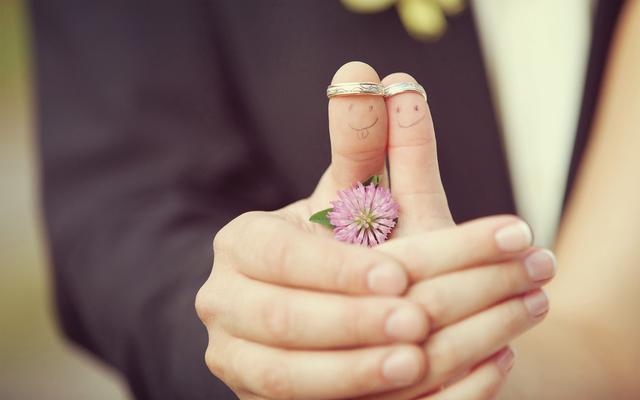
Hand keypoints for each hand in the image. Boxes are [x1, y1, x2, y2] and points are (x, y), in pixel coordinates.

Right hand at [195, 61, 554, 399]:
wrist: (335, 310)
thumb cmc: (347, 246)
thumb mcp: (356, 198)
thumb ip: (363, 146)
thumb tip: (366, 75)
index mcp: (242, 247)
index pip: (278, 259)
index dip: (335, 270)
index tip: (399, 277)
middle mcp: (227, 306)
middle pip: (281, 324)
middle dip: (351, 324)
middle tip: (421, 322)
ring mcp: (241, 361)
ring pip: (288, 379)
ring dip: (356, 373)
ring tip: (420, 357)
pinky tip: (424, 385)